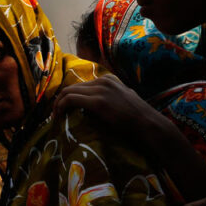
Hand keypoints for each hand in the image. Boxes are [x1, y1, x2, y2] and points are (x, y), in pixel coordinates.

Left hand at [54, 76, 169, 142]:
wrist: (149, 125)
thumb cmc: (138, 120)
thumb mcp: (123, 102)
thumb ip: (109, 99)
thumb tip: (93, 108)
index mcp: (109, 80)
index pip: (81, 85)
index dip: (69, 97)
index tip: (64, 110)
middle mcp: (104, 81)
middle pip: (72, 87)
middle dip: (60, 101)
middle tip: (55, 115)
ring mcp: (101, 89)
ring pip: (68, 92)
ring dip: (58, 105)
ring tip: (55, 118)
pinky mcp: (98, 101)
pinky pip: (70, 99)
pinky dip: (60, 107)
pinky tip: (59, 117)